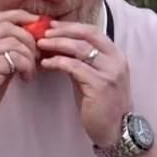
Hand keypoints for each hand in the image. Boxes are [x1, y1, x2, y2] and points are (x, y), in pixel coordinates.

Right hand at [0, 10, 39, 135]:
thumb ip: (3, 53)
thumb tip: (28, 43)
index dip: (20, 16)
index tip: (36, 24)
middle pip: (8, 25)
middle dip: (29, 37)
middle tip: (37, 53)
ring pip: (14, 42)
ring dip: (30, 55)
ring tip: (31, 70)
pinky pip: (15, 59)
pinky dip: (27, 67)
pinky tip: (26, 79)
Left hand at [37, 21, 131, 146]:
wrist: (115, 130)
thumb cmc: (101, 104)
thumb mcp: (94, 77)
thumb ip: (82, 61)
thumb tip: (58, 47)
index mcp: (116, 55)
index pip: (93, 31)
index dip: (72, 26)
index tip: (53, 26)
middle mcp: (115, 61)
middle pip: (87, 35)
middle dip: (63, 31)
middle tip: (43, 33)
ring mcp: (109, 72)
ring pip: (80, 49)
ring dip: (58, 44)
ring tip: (41, 45)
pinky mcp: (100, 85)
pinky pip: (75, 67)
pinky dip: (58, 62)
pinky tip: (46, 63)